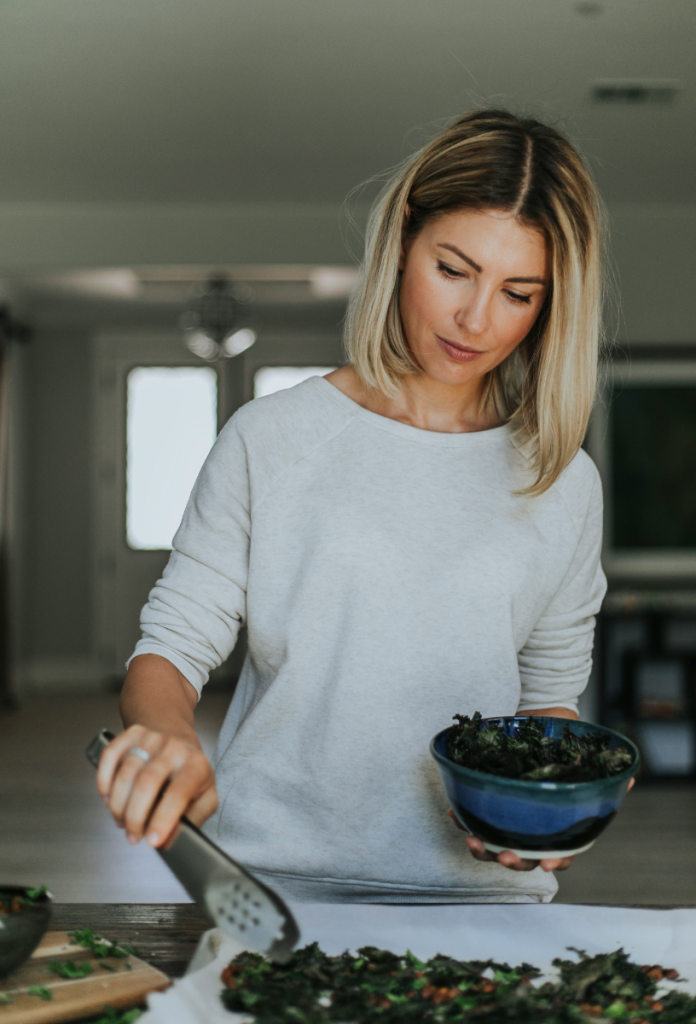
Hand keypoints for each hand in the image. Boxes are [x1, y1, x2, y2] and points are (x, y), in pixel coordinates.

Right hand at [96, 725, 218, 848]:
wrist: (178, 736)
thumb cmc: (190, 773)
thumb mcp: (205, 797)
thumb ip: (193, 820)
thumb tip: (170, 840)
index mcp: (195, 766)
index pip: (178, 793)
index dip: (163, 819)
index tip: (152, 840)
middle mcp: (173, 748)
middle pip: (146, 783)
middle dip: (135, 817)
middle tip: (134, 836)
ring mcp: (151, 738)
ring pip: (125, 773)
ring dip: (118, 805)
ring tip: (122, 821)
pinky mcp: (131, 734)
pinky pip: (109, 757)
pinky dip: (104, 782)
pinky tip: (109, 799)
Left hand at [447, 777, 634, 872]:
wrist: (537, 739)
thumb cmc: (562, 760)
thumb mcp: (583, 767)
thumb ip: (603, 776)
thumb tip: (628, 777)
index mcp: (557, 831)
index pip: (560, 854)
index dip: (555, 860)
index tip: (549, 862)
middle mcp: (531, 833)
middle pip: (522, 858)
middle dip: (513, 861)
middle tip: (505, 855)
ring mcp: (507, 825)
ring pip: (493, 847)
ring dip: (482, 848)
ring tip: (473, 838)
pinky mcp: (487, 810)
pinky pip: (473, 821)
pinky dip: (463, 820)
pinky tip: (456, 812)